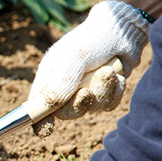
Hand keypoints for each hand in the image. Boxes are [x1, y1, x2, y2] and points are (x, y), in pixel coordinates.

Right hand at [29, 0, 150, 135]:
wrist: (124, 30)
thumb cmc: (93, 38)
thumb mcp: (74, 57)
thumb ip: (61, 82)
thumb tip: (51, 105)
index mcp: (49, 77)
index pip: (37, 104)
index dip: (39, 119)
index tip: (45, 130)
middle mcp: (65, 86)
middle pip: (65, 112)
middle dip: (78, 104)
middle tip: (86, 92)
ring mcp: (85, 90)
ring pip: (91, 108)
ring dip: (102, 92)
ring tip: (108, 71)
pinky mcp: (105, 92)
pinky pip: (108, 104)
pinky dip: (115, 91)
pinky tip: (117, 74)